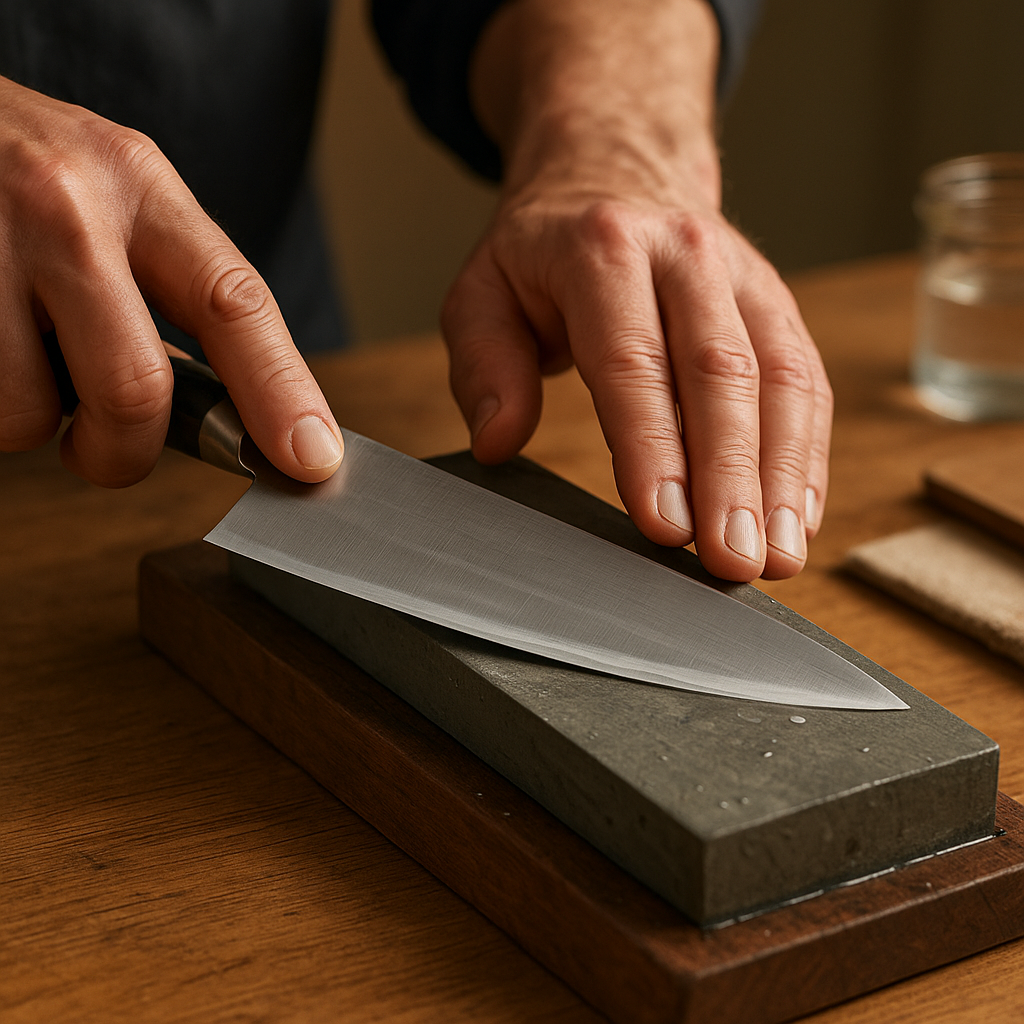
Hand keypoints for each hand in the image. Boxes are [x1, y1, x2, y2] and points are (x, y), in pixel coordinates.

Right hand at [0, 77, 342, 486]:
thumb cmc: (13, 168)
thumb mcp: (108, 194)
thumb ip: (166, 286)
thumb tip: (234, 410)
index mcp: (138, 184)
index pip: (234, 305)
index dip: (281, 395)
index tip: (311, 458)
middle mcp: (67, 207)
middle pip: (136, 390)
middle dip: (123, 451)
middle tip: (107, 449)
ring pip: (29, 413)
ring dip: (30, 418)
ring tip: (16, 358)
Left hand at [442, 0, 831, 582]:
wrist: (616, 173)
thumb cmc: (544, 252)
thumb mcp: (483, 292)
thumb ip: (484, 364)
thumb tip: (497, 439)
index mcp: (604, 252)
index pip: (633, 361)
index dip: (651, 449)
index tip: (663, 524)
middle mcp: (686, 256)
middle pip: (720, 375)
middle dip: (730, 477)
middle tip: (731, 559)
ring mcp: (742, 279)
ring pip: (779, 381)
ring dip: (783, 476)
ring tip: (777, 554)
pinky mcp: (775, 307)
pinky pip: (803, 383)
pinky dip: (805, 454)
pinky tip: (796, 515)